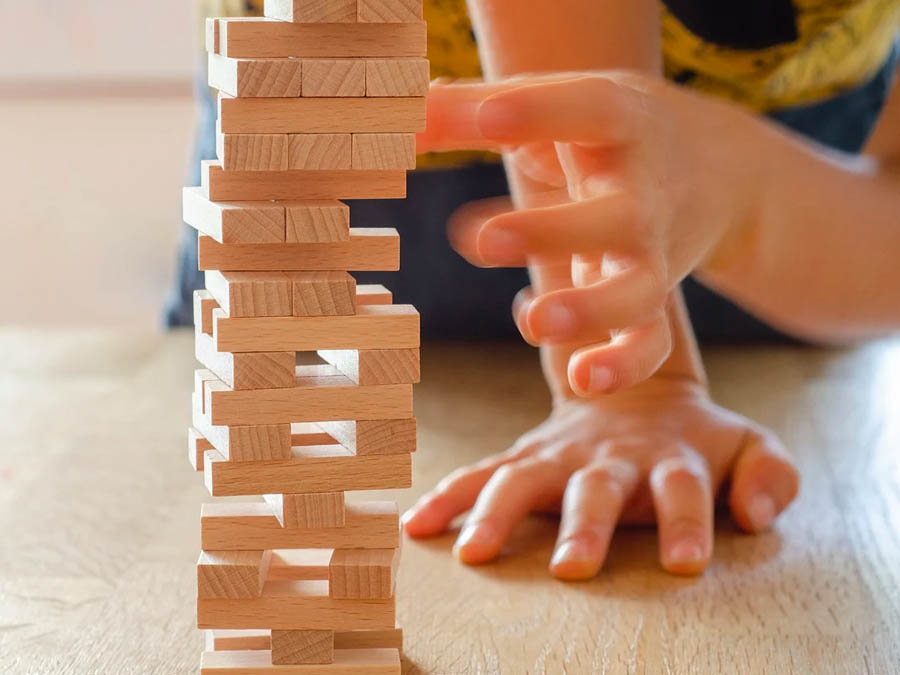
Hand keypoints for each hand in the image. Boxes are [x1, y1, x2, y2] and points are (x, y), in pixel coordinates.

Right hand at [403, 376, 797, 576]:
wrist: (634, 389)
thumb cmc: (695, 438)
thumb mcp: (748, 443)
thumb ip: (770, 474)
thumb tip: (753, 515)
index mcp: (670, 455)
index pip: (681, 487)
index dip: (684, 522)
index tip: (683, 563)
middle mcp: (610, 455)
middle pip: (596, 487)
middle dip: (585, 526)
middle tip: (571, 568)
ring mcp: (560, 453)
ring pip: (524, 477)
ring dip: (497, 512)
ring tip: (471, 553)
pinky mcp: (525, 455)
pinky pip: (482, 472)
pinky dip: (449, 495)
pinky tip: (417, 524)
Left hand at [421, 73, 760, 393]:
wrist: (719, 169)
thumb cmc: (605, 133)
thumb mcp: (555, 104)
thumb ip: (473, 110)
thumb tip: (400, 114)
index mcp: (623, 124)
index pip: (589, 110)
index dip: (541, 112)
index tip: (486, 117)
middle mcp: (643, 192)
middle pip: (615, 215)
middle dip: (554, 230)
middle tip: (485, 238)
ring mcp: (652, 252)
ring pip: (636, 290)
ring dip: (590, 310)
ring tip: (534, 323)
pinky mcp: (655, 300)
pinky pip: (651, 341)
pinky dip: (624, 364)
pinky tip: (582, 378)